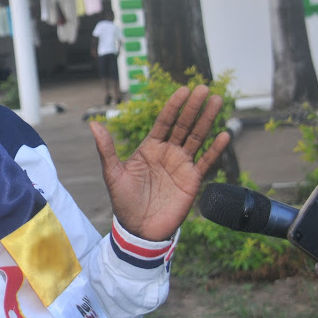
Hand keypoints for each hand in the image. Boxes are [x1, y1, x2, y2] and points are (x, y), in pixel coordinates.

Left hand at [89, 85, 230, 240]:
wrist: (139, 229)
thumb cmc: (124, 200)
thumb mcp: (112, 173)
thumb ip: (106, 149)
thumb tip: (93, 124)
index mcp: (149, 147)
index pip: (164, 121)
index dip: (173, 106)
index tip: (183, 89)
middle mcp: (167, 152)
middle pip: (183, 125)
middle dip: (194, 107)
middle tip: (205, 88)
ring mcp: (181, 165)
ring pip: (197, 138)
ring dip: (207, 120)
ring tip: (218, 101)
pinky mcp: (192, 181)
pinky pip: (206, 162)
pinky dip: (216, 149)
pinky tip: (224, 134)